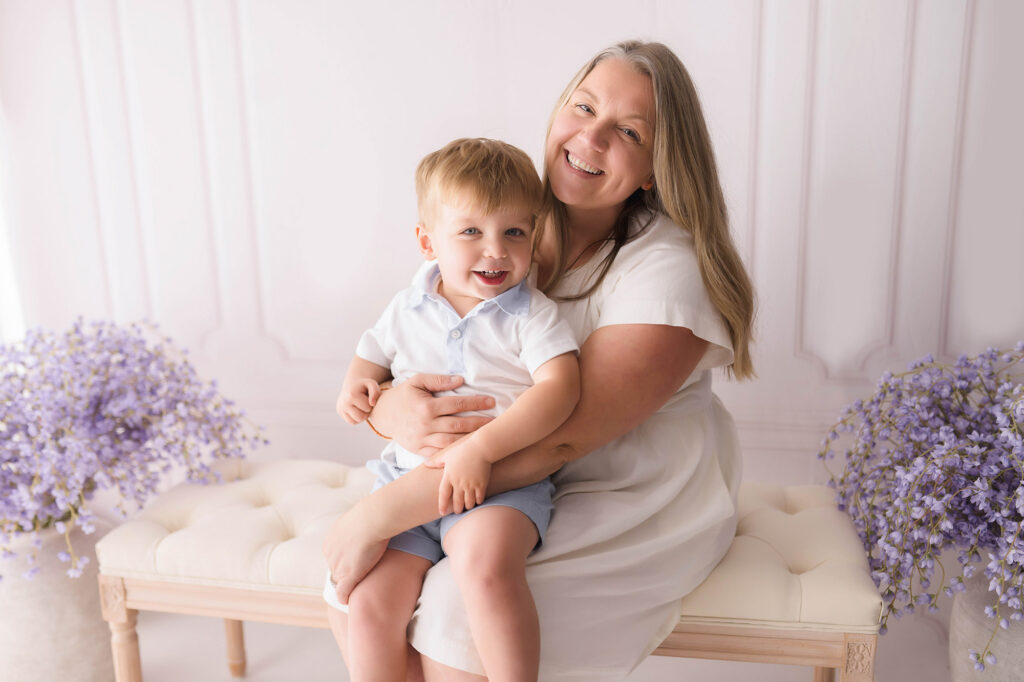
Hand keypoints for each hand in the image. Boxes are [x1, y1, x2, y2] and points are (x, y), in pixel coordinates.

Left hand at [322, 505, 387, 604]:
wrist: (372, 519)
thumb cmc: (370, 514)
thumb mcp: (356, 517)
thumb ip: (355, 525)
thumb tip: (365, 520)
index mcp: (330, 541)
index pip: (334, 557)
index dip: (344, 561)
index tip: (354, 562)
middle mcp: (330, 554)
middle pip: (335, 569)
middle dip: (344, 573)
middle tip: (358, 575)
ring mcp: (338, 566)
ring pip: (338, 581)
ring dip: (346, 585)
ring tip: (355, 588)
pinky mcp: (348, 575)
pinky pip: (342, 592)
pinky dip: (344, 597)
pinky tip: (348, 601)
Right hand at [336, 379, 381, 423]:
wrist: (352, 384)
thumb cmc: (364, 386)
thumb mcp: (372, 384)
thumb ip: (375, 392)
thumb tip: (372, 404)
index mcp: (351, 395)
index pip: (367, 408)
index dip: (371, 404)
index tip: (368, 397)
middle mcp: (344, 403)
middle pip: (361, 417)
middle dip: (366, 412)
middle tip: (366, 404)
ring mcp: (340, 408)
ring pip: (355, 422)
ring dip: (362, 416)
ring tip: (362, 406)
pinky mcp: (340, 412)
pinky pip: (352, 422)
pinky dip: (357, 418)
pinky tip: (357, 410)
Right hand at [374, 374, 494, 455]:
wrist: (382, 415)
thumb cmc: (403, 395)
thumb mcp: (417, 381)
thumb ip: (438, 380)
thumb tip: (460, 379)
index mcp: (426, 406)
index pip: (456, 404)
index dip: (475, 402)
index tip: (492, 401)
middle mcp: (425, 424)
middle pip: (458, 424)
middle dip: (479, 422)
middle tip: (497, 421)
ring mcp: (423, 439)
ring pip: (451, 442)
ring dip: (470, 439)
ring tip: (487, 436)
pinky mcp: (420, 451)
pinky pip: (441, 454)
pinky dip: (455, 453)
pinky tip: (469, 450)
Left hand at [426, 440, 491, 514]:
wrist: (481, 448)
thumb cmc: (463, 450)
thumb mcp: (447, 455)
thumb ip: (436, 461)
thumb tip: (425, 464)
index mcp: (449, 476)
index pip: (443, 494)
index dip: (442, 505)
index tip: (442, 512)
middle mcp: (459, 482)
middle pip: (457, 502)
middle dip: (457, 509)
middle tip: (457, 511)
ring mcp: (470, 484)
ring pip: (469, 502)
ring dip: (468, 506)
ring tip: (467, 506)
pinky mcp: (481, 484)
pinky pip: (479, 498)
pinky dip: (478, 501)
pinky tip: (477, 501)